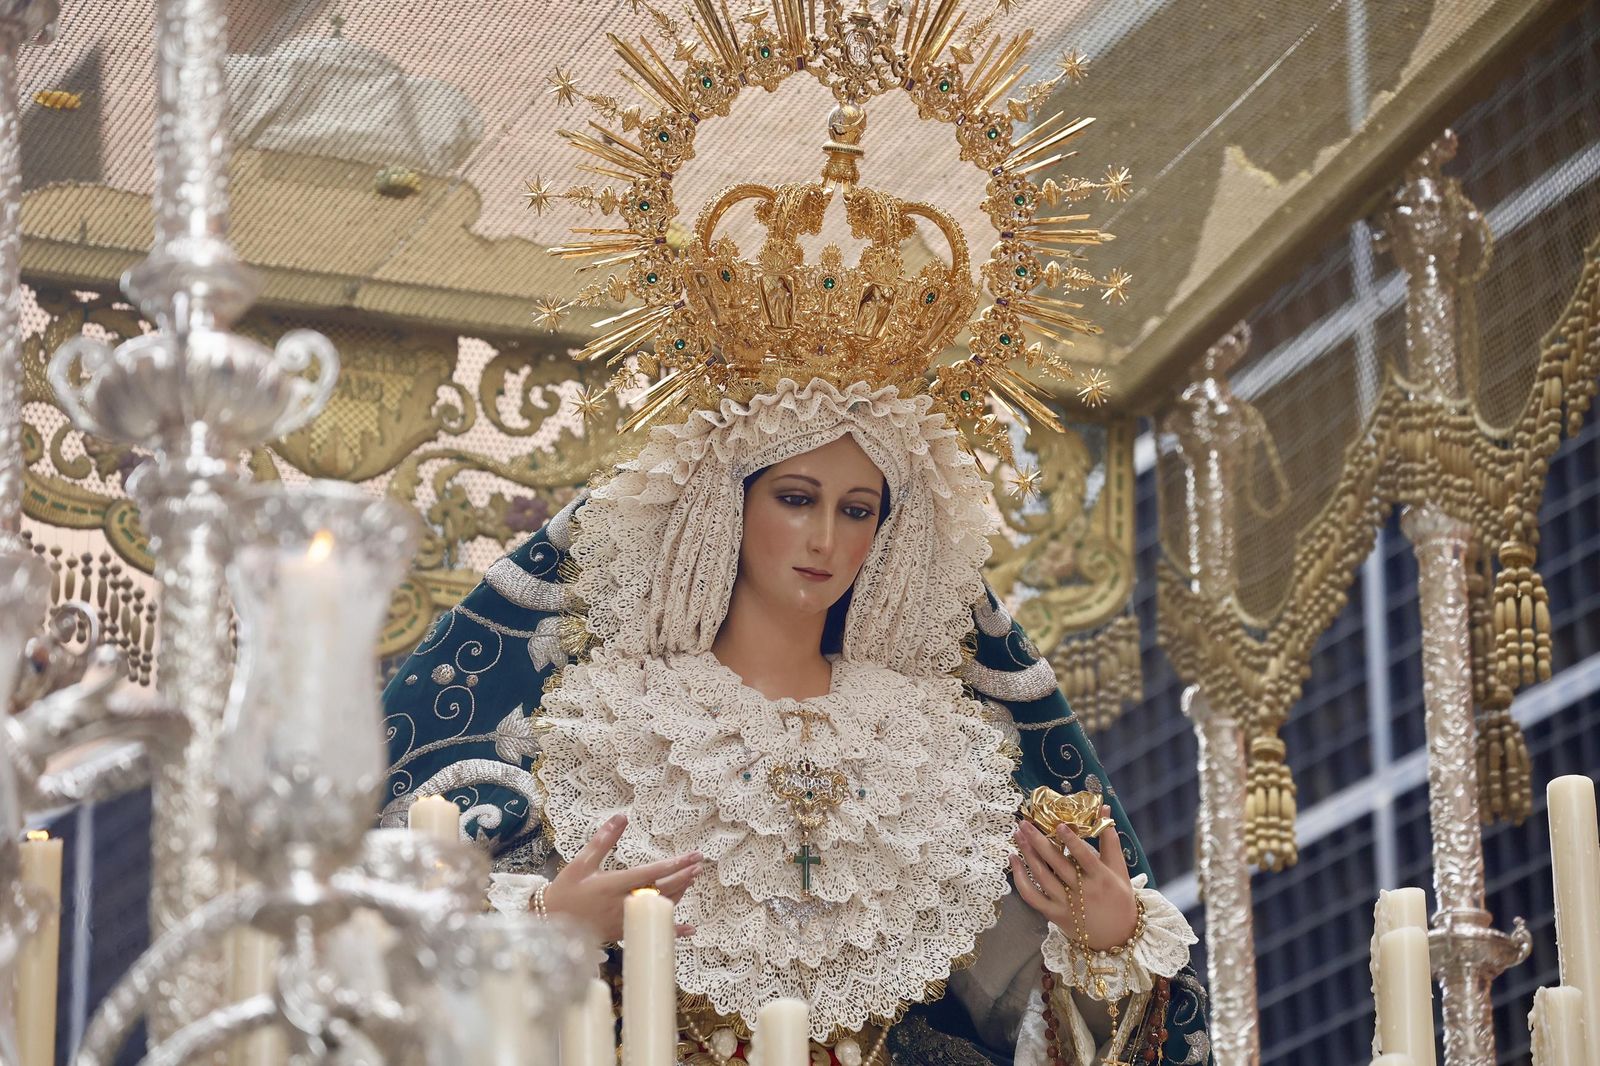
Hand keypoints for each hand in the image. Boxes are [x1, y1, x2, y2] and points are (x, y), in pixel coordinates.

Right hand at [543, 813, 702, 941]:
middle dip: (682, 877)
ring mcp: (624, 921)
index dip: (674, 865)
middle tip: (699, 865)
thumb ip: (603, 840)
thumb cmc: (566, 889)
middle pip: (661, 891)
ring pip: (659, 908)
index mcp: (613, 885)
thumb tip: (621, 817)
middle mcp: (622, 904)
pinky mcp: (623, 932)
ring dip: (678, 893)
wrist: (550, 921)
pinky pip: (651, 927)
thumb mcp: (582, 862)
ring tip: (692, 878)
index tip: (692, 856)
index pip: (651, 873)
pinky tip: (690, 929)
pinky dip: (673, 928)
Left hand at [1011, 805, 1137, 951]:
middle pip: (1057, 864)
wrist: (1118, 936)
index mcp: (1101, 878)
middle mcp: (1083, 892)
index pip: (1085, 857)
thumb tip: (1104, 808)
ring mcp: (1067, 905)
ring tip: (1017, 835)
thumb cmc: (1119, 897)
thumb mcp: (1119, 869)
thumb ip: (1109, 839)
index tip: (1059, 825)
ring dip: (1027, 855)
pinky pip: (1032, 896)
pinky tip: (1013, 860)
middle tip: (1024, 823)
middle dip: (1038, 841)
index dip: (1072, 842)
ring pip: (1042, 878)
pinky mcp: (1054, 915)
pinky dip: (1019, 879)